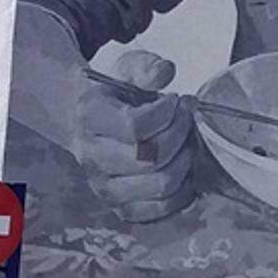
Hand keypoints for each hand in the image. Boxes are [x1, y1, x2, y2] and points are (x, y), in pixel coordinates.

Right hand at [75, 49, 195, 220]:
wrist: (96, 120)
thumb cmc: (118, 93)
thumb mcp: (129, 69)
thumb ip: (146, 67)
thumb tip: (164, 73)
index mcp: (90, 117)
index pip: (134, 126)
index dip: (167, 113)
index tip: (176, 100)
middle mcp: (90, 156)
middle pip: (151, 159)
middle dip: (180, 136)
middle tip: (187, 120)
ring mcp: (103, 186)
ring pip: (160, 185)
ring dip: (185, 162)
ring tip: (185, 143)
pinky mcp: (120, 208)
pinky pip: (160, 210)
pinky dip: (182, 192)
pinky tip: (182, 168)